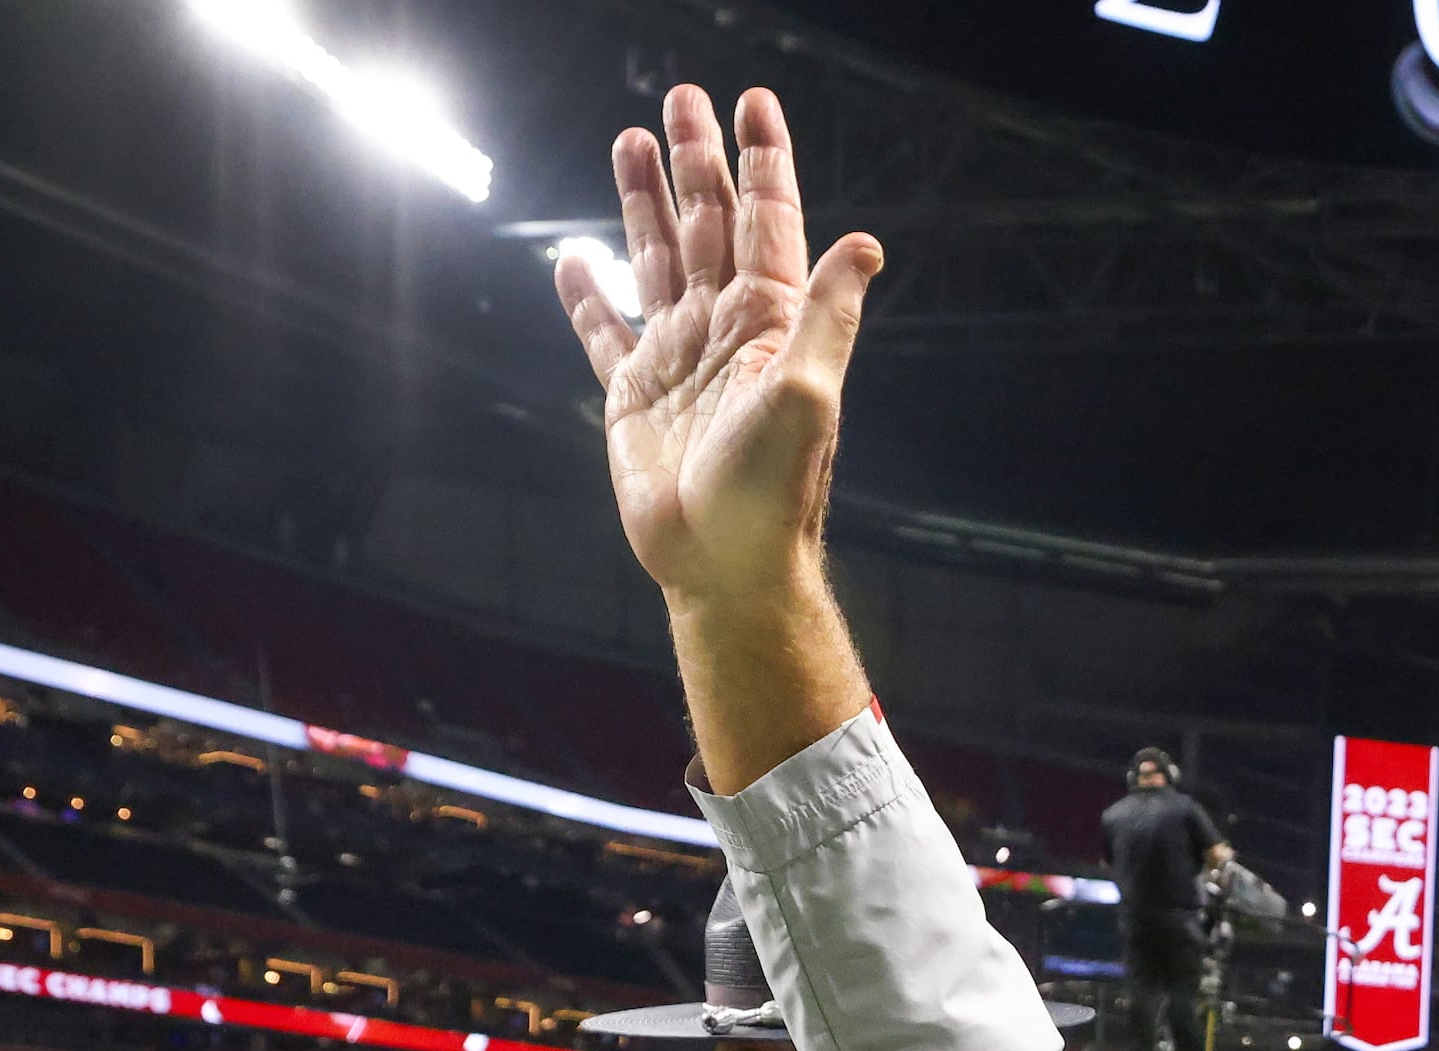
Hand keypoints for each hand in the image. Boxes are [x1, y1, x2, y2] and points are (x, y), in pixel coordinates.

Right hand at [565, 87, 882, 617]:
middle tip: (683, 97)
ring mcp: (678, 357)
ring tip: (630, 141)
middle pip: (707, 222)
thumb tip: (866, 243)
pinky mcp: (633, 395)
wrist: (724, 565)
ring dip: (645, 201)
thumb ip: (829, 314)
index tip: (754, 103)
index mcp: (771, 320)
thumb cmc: (773, 491)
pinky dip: (587, 293)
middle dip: (697, 160)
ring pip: (656, 258)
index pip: (767, 221)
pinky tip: (572, 258)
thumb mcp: (810, 394)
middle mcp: (724, 328)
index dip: (762, 161)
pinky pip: (605, 330)